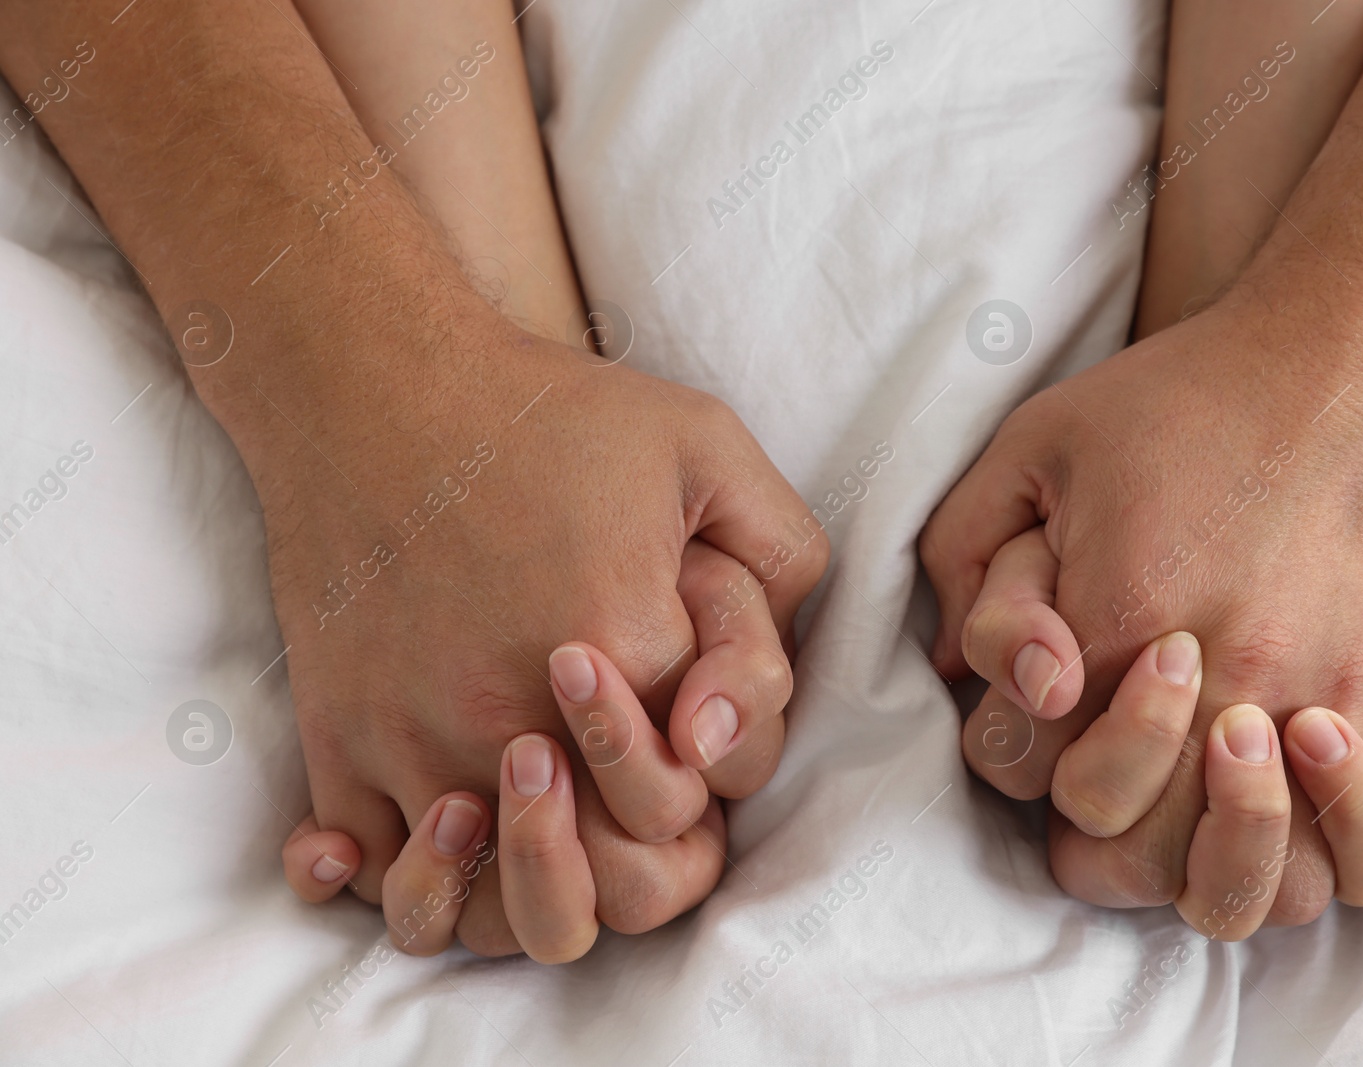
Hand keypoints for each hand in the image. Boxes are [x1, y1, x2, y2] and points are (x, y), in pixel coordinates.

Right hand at [257, 310, 824, 954]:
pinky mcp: (339, 737)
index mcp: (618, 645)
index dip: (708, 771)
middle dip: (640, 850)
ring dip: (533, 889)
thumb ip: (781, 551)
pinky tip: (436, 835)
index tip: (684, 720)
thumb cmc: (545, 412)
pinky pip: (365, 876)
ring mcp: (414, 739)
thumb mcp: (705, 443)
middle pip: (607, 884)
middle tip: (626, 786)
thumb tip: (770, 676)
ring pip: (487, 914)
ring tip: (542, 818)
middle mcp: (511, 715)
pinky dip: (402, 883)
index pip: (695, 792)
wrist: (374, 382)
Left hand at [921, 291, 1362, 931]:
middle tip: (1122, 750)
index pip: (1041, 774)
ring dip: (1221, 861)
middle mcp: (1231, 683)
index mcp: (1120, 622)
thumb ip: (966, 563)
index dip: (1028, 747)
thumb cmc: (1183, 398)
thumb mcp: (1032, 447)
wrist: (1356, 350)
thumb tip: (959, 673)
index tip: (1058, 685)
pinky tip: (1319, 794)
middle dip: (1109, 817)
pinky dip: (1355, 847)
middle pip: (1145, 851)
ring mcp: (1333, 705)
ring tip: (1211, 788)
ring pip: (1265, 886)